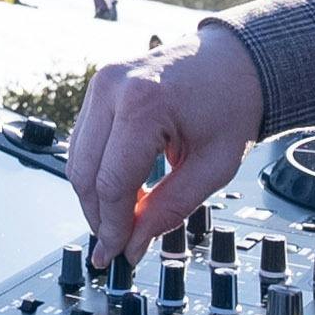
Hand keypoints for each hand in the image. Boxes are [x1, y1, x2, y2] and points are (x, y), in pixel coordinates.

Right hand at [68, 27, 265, 268]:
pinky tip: (121, 189)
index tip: (117, 254)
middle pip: (84, 172)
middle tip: (116, 245)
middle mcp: (113, 87)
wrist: (237, 60)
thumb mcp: (213, 167)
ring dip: (95, 196)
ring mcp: (102, 83)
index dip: (112, 226)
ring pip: (76, 158)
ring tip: (123, 219)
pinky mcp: (99, 87)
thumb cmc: (233, 102)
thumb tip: (133, 244)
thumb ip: (170, 209)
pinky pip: (83, 140)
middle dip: (98, 216)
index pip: (111, 182)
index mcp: (144, 102)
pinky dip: (97, 171)